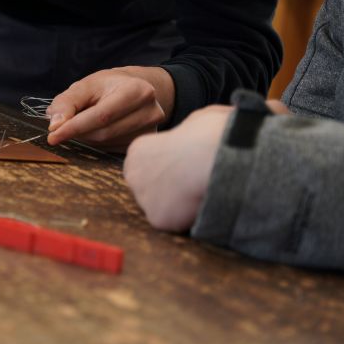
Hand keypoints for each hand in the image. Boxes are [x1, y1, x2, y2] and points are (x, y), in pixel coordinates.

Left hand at [46, 66, 174, 147]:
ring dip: (87, 137)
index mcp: (137, 91)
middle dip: (78, 132)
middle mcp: (151, 112)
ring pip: (106, 143)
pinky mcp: (144, 143)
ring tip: (86, 121)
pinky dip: (98, 143)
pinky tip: (98, 129)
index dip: (74, 127)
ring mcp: (151, 131)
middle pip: (104, 132)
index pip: (101, 116)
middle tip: (63, 126)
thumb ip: (67, 103)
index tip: (52, 136)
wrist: (135, 89)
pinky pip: (112, 150)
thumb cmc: (107, 86)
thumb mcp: (85, 86)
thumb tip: (55, 125)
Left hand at [123, 104, 229, 230]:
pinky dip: (186, 219)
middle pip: (148, 188)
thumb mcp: (196, 120)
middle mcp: (133, 174)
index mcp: (138, 150)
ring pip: (160, 207)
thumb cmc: (207, 136)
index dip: (168, 170)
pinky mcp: (156, 218)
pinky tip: (198, 207)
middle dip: (167, 189)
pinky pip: (173, 223)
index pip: (146, 166)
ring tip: (198, 194)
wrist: (210, 160)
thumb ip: (188, 129)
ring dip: (176, 205)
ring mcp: (142, 198)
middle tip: (192, 185)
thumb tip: (198, 130)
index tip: (186, 168)